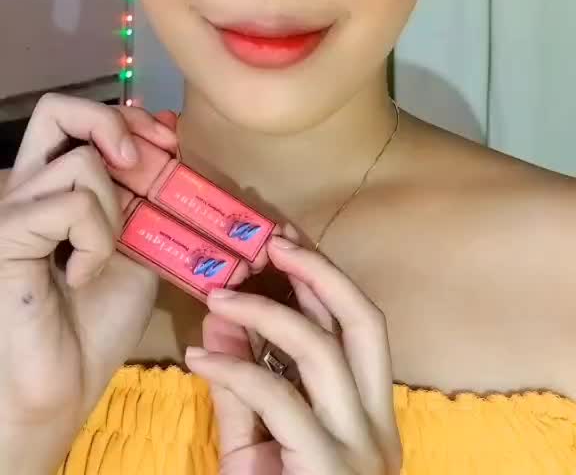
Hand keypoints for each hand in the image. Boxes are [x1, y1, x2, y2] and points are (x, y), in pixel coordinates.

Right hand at [0, 95, 179, 460]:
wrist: (62, 388)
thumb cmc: (96, 323)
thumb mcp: (138, 243)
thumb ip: (146, 192)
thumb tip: (168, 128)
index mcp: (51, 185)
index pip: (77, 118)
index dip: (126, 119)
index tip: (168, 144)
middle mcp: (24, 187)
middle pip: (56, 109)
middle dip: (112, 125)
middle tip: (141, 165)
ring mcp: (9, 208)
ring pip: (82, 162)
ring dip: (115, 211)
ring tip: (101, 258)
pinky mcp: (5, 233)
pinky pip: (73, 204)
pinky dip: (96, 240)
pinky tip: (81, 276)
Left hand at [185, 233, 401, 474]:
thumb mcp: (255, 445)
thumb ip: (239, 389)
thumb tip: (218, 320)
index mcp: (370, 417)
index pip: (358, 327)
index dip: (322, 278)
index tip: (285, 241)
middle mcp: (378, 427)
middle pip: (364, 323)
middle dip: (320, 272)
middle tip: (273, 242)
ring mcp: (359, 447)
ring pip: (321, 351)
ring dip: (264, 313)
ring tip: (217, 297)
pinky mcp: (328, 468)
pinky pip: (277, 396)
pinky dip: (233, 370)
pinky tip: (199, 359)